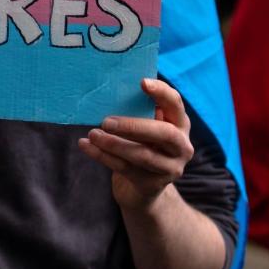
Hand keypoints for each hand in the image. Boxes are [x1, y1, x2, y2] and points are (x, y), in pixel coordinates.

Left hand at [78, 78, 193, 210]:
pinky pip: (125, 168)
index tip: (142, 82)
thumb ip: (139, 111)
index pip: (175, 103)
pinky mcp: (153, 184)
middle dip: (133, 126)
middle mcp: (182, 146)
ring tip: (92, 134)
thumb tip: (111, 89)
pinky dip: (102, 156)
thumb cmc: (142, 144)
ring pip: (142, 155)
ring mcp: (170, 168)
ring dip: (113, 144)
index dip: (161, 92)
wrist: (144, 186)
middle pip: (163, 133)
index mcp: (180, 123)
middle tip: (106, 121)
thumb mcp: (146, 126)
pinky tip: (86, 146)